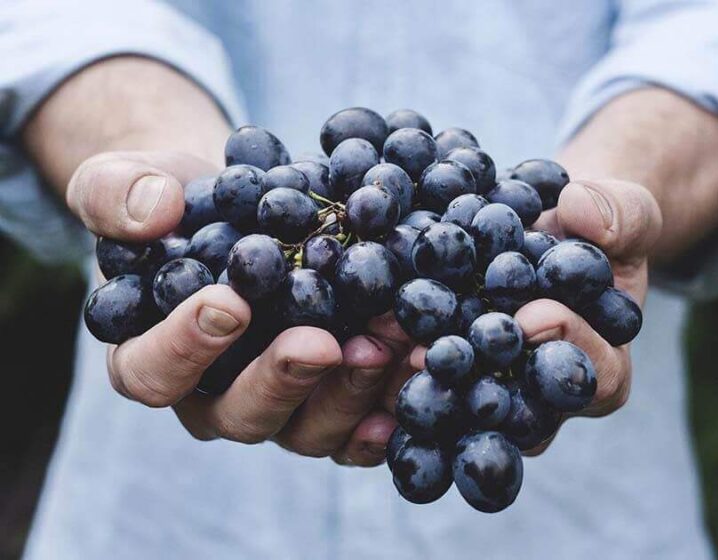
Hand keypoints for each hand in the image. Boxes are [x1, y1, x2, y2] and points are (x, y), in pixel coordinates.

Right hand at [68, 150, 404, 464]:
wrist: (241, 208)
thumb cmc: (177, 201)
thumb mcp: (127, 180)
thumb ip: (117, 193)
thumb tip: (153, 212)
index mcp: (151, 356)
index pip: (152, 372)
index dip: (185, 347)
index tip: (228, 303)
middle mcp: (214, 397)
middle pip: (240, 414)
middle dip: (283, 379)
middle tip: (322, 343)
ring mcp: (279, 406)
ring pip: (308, 428)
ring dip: (351, 392)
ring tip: (389, 345)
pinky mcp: (330, 401)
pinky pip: (358, 426)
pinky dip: (390, 407)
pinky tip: (419, 374)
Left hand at [371, 177, 661, 454]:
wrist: (549, 230)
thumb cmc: (595, 230)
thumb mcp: (624, 213)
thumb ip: (619, 215)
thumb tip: (582, 212)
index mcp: (600, 368)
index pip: (594, 377)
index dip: (568, 348)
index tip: (534, 314)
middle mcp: (541, 398)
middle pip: (516, 411)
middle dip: (478, 379)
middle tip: (439, 351)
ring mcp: (490, 391)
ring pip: (460, 405)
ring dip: (421, 379)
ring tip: (385, 343)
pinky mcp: (446, 373)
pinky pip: (421, 380)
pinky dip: (389, 360)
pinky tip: (357, 336)